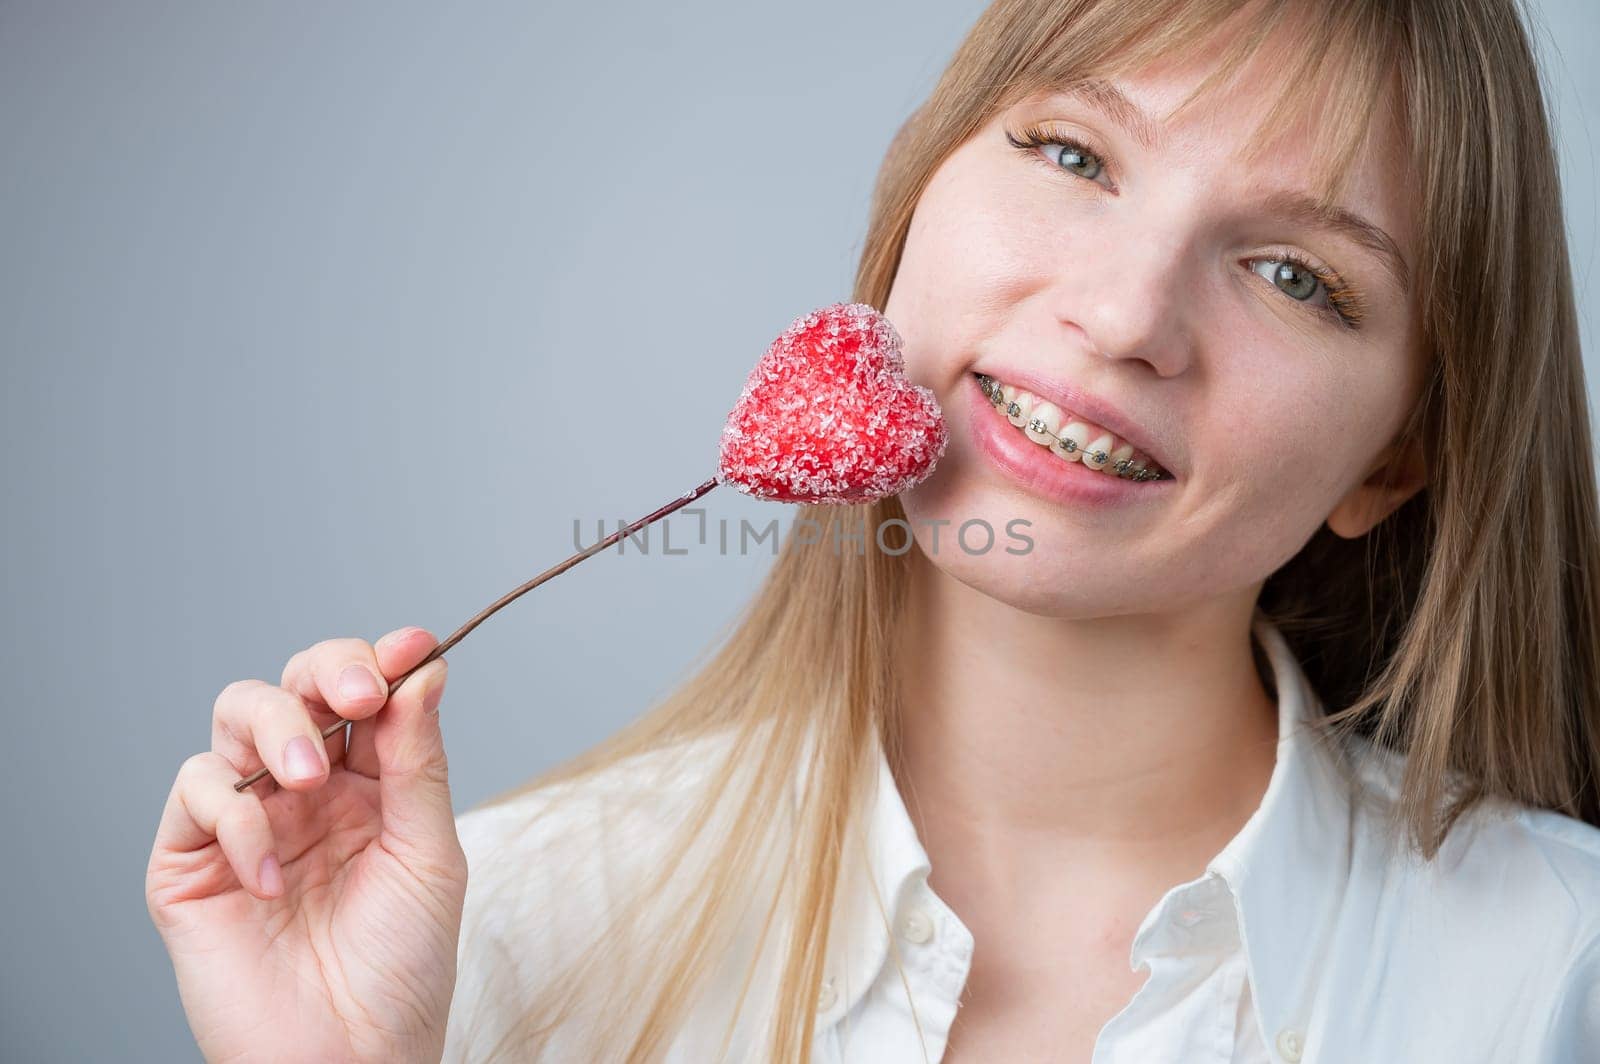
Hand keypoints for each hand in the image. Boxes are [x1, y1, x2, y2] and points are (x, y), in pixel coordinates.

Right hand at [146, 626, 465, 1062]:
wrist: (350, 1061)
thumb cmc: (400, 968)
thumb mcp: (428, 854)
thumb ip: (418, 761)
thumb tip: (424, 669)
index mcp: (371, 783)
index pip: (365, 693)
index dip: (383, 660)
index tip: (414, 647)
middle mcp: (307, 790)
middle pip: (297, 686)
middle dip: (327, 672)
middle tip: (358, 696)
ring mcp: (248, 820)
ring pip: (236, 716)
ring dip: (276, 729)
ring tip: (304, 781)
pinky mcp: (191, 861)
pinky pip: (198, 793)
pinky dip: (235, 820)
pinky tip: (272, 877)